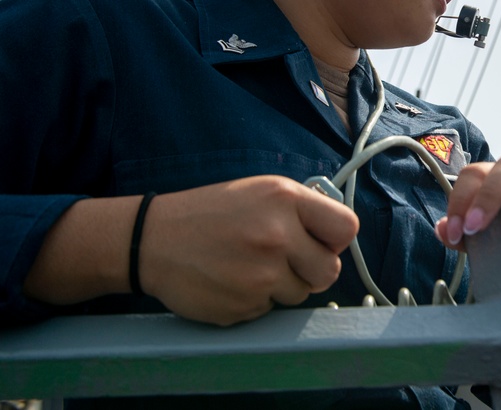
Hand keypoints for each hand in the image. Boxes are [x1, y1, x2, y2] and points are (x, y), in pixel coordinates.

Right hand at [142, 175, 358, 325]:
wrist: (152, 240)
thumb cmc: (210, 213)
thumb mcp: (260, 191)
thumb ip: (302, 208)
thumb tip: (336, 233)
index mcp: (285, 200)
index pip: (347, 228)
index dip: (336, 239)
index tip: (322, 241)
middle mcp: (277, 237)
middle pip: (329, 272)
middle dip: (312, 269)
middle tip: (288, 260)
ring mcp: (261, 276)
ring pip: (300, 295)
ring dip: (282, 285)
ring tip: (250, 265)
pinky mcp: (244, 306)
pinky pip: (269, 310)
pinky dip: (256, 300)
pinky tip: (232, 280)